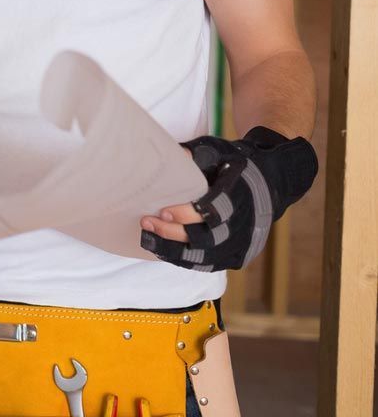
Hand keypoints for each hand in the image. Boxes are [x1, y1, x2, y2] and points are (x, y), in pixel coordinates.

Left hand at [140, 127, 317, 270]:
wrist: (268, 183)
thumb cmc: (234, 165)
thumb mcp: (217, 151)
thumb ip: (195, 154)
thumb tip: (175, 155)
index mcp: (238, 195)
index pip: (212, 211)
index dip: (187, 214)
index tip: (164, 210)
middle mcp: (243, 223)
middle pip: (205, 237)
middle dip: (172, 233)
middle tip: (148, 222)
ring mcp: (241, 243)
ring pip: (204, 256)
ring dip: (173, 249)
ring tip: (148, 238)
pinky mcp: (238, 257)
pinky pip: (208, 265)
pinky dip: (185, 260)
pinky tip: (164, 250)